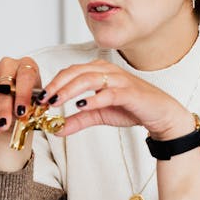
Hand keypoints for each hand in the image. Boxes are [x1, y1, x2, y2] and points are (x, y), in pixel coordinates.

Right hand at [0, 57, 41, 170]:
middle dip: (4, 108)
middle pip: (4, 85)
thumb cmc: (26, 103)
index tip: (21, 112)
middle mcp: (8, 63)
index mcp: (27, 65)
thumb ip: (32, 108)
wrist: (12, 105)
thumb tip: (25, 115)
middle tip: (4, 125)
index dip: (23, 95)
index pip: (25, 76)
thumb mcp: (34, 105)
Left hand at [40, 60, 192, 139]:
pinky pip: (108, 93)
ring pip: (88, 78)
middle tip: (43, 100)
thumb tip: (56, 129)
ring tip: (56, 102)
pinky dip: (93, 99)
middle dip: (56, 85)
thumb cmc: (131, 108)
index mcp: (98, 71)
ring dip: (69, 90)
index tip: (40, 98)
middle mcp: (107, 70)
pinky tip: (81, 106)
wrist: (160, 114)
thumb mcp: (99, 115)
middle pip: (75, 72)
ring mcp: (119, 80)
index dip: (53, 83)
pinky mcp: (130, 92)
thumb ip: (78, 120)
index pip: (70, 71)